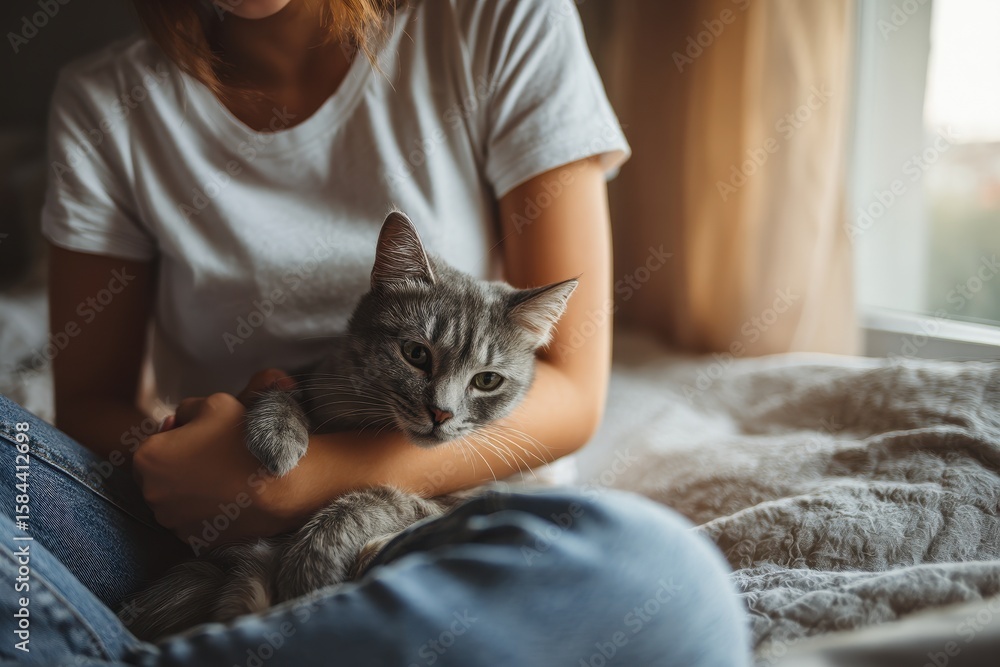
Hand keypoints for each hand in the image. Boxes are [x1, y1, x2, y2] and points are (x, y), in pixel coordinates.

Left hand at [134, 369, 300, 548]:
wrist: (279, 482)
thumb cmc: (243, 439)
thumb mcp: (214, 403)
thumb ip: (186, 408)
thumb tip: (180, 419)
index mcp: (147, 458)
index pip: (151, 445)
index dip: (176, 438)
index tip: (202, 436)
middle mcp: (151, 493)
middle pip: (160, 475)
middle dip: (180, 465)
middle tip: (214, 456)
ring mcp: (172, 521)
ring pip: (175, 500)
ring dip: (192, 489)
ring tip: (225, 476)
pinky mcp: (194, 539)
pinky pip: (193, 520)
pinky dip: (206, 510)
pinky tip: (229, 496)